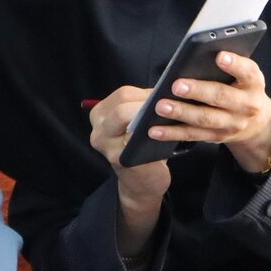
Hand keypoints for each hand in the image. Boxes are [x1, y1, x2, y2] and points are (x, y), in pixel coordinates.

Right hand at [88, 86, 169, 255]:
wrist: (141, 183)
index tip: (165, 95)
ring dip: (152, 118)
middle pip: (123, 107)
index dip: (147, 93)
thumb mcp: (134, 121)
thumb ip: (141, 105)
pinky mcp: (123, 161)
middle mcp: (98, 131)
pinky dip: (156, 135)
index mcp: (100, 115)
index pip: (123, 94)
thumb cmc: (142, 146)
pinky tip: (169, 132)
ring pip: (130, 123)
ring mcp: (108, 148)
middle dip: (148, 105)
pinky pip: (140, 142)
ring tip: (171, 115)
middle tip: (169, 105)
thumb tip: (167, 87)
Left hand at [148, 51, 270, 173]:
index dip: (235, 64)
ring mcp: (232, 124)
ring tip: (160, 106)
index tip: (219, 56)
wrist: (256, 122)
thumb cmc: (241, 87)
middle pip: (221, 97)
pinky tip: (155, 129)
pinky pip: (193, 135)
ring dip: (181, 113)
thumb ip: (228, 63)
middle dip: (198, 91)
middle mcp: (247, 105)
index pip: (247, 71)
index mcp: (254, 83)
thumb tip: (196, 52)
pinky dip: (172, 133)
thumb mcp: (243, 73)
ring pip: (205, 119)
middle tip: (176, 85)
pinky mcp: (217, 137)